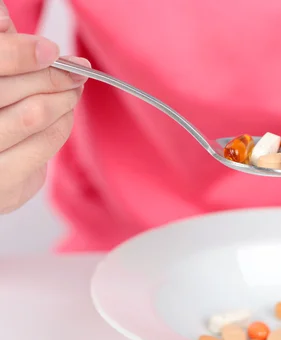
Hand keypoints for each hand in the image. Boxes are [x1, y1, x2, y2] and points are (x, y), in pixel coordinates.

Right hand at [0, 2, 88, 213]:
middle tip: (78, 69)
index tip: (51, 50)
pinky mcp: (1, 185)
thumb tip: (2, 14)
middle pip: (15, 90)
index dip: (20, 53)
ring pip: (34, 115)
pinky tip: (64, 113)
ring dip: (64, 97)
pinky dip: (63, 123)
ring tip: (73, 88)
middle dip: (55, 75)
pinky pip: (45, 144)